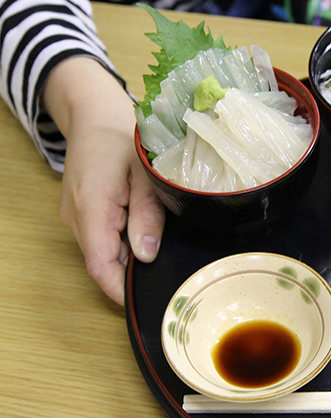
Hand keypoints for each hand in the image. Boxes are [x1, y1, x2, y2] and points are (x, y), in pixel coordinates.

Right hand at [43, 57, 164, 305]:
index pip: (101, 265)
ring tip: (161, 251)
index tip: (149, 301)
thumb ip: (148, 215)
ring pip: (101, 252)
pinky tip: (144, 234)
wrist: (95, 116)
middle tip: (169, 278)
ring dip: (127, 257)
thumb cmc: (125, 140)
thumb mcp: (146, 175)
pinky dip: (120, 243)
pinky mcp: (78, 213)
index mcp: (92, 207)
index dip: (121, 289)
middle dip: (131, 274)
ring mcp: (73, 216)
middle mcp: (76, 217)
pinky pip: (100, 239)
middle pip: (102, 262)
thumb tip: (147, 254)